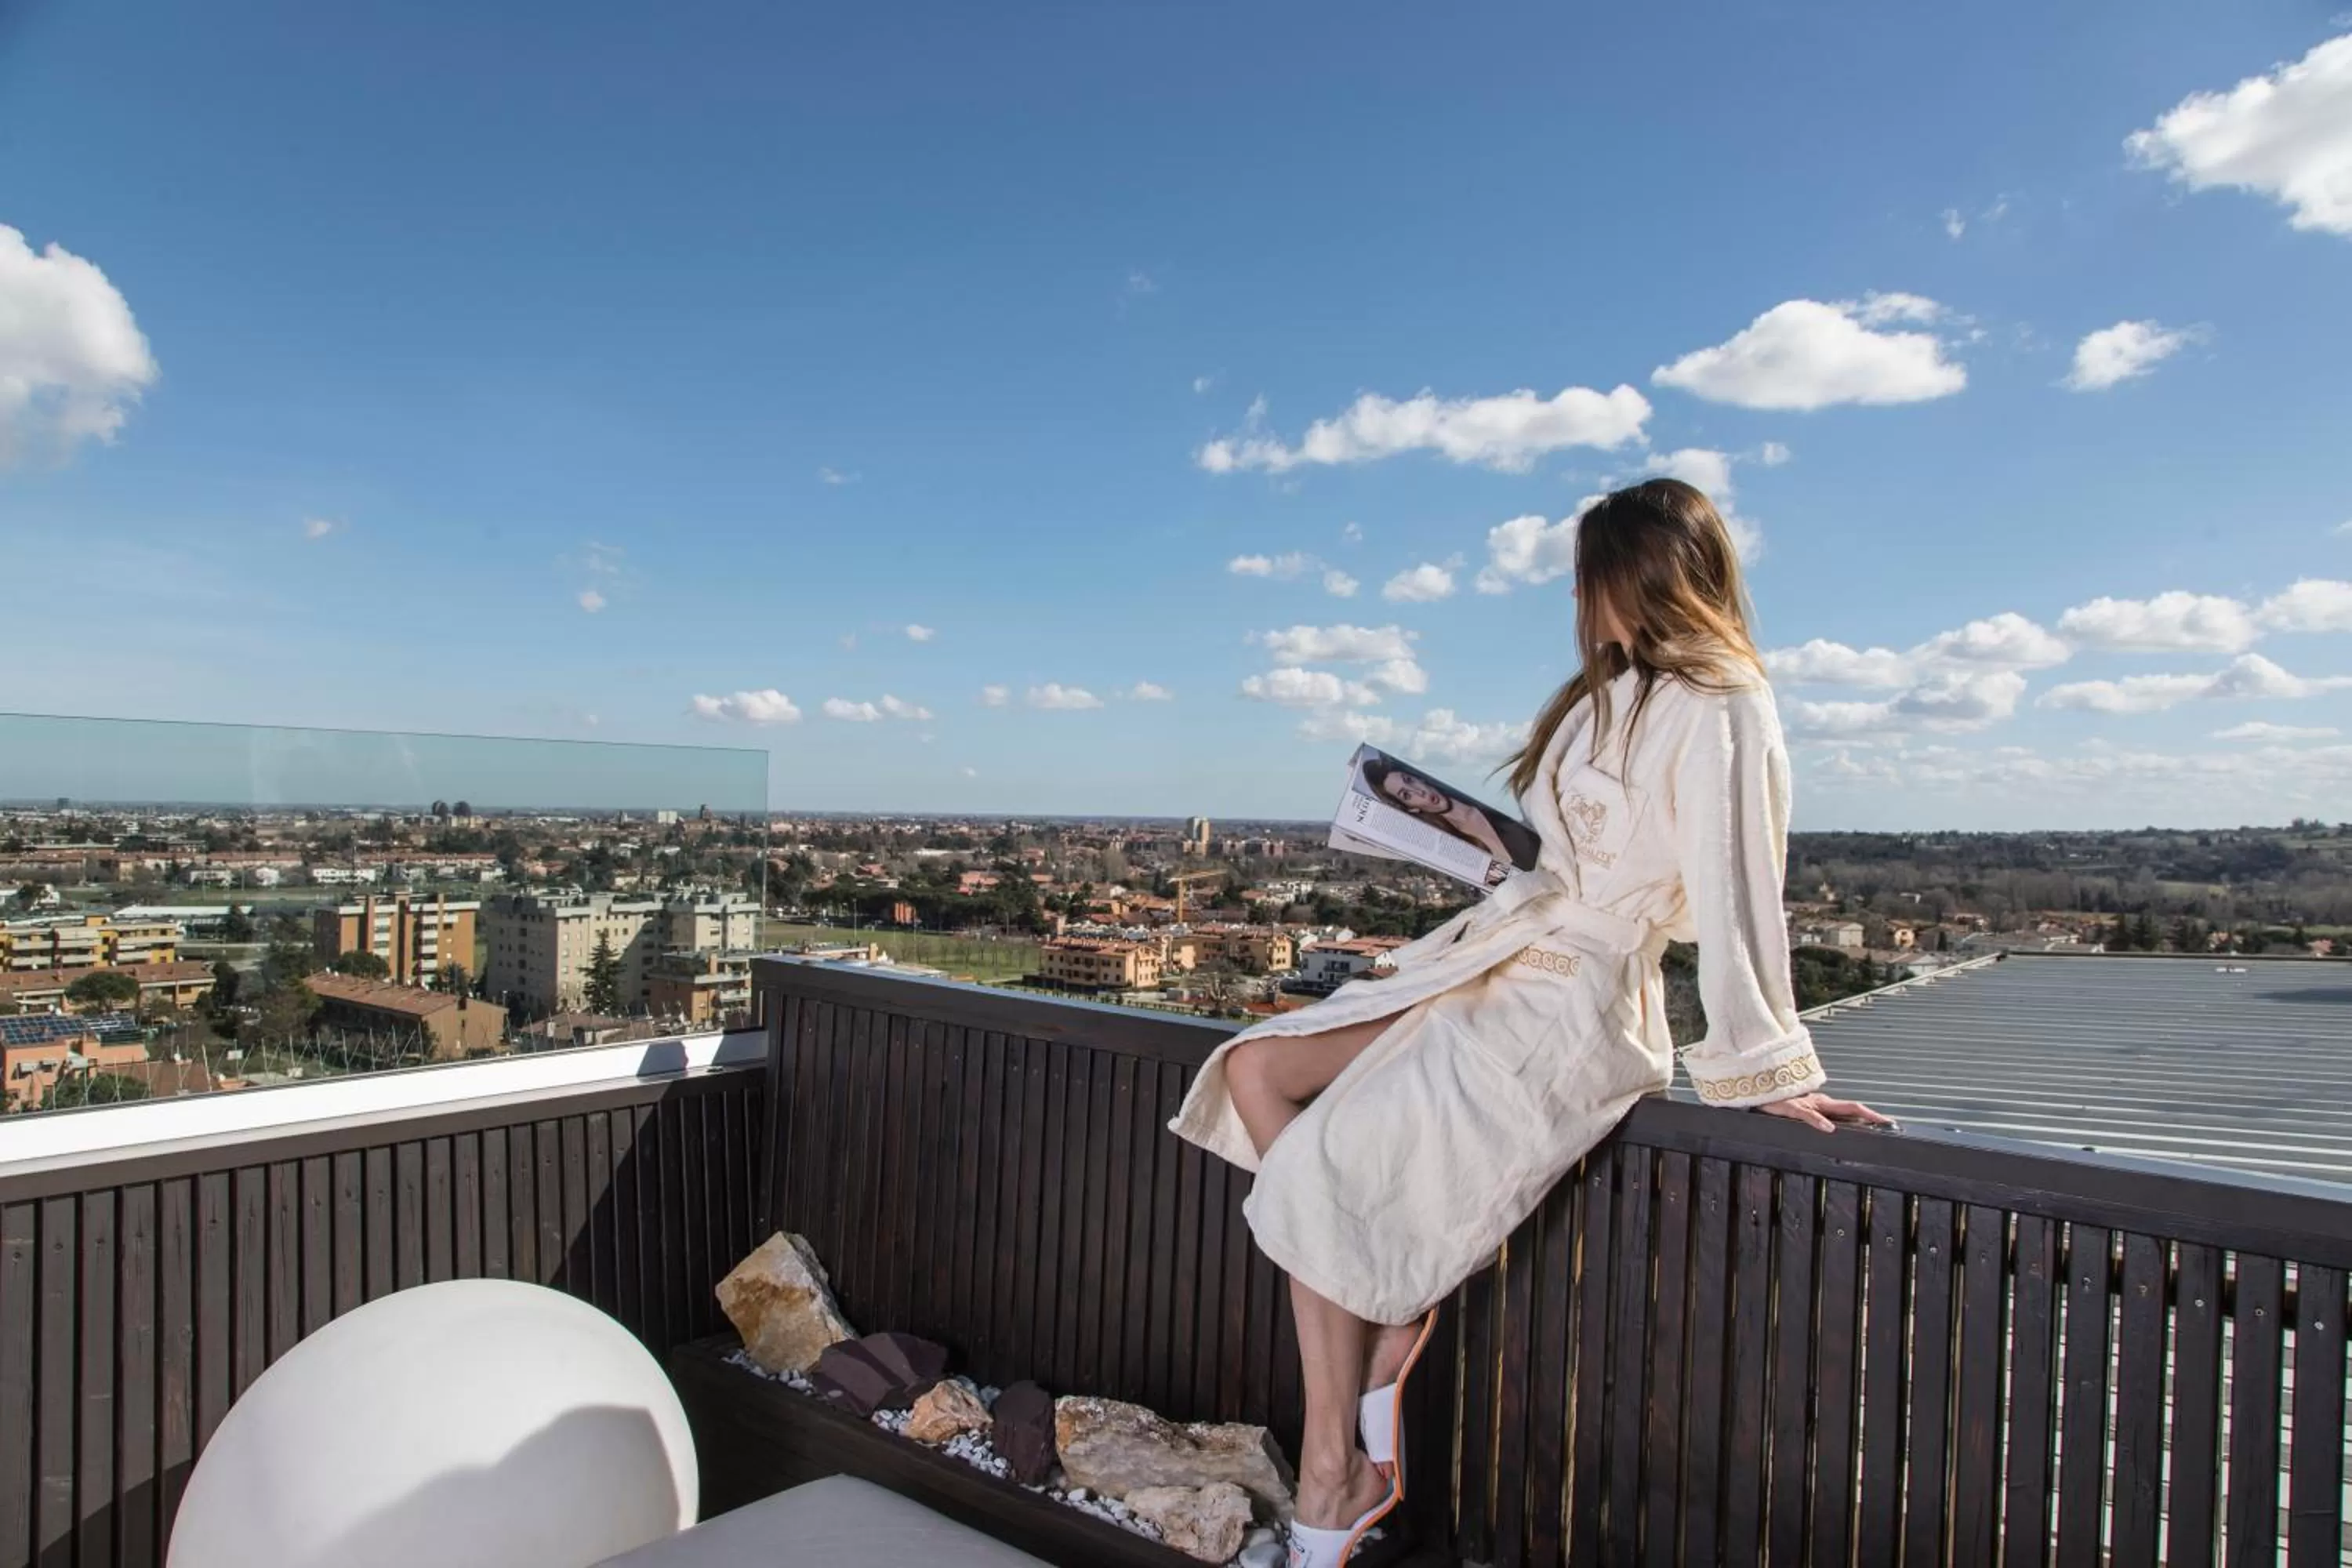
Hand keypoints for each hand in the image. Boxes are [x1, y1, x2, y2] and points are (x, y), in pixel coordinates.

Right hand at [1753, 1093, 1894, 1133]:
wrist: (1757, 1086)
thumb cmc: (1778, 1100)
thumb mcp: (1799, 1112)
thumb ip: (1815, 1118)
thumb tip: (1832, 1129)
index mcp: (1823, 1104)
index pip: (1852, 1109)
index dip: (1871, 1115)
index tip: (1889, 1122)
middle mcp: (1820, 1102)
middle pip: (1852, 1107)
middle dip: (1872, 1115)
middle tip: (1890, 1123)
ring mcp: (1808, 1104)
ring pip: (1836, 1109)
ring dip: (1856, 1115)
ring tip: (1873, 1121)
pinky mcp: (1792, 1107)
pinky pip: (1808, 1115)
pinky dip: (1819, 1121)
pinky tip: (1829, 1128)